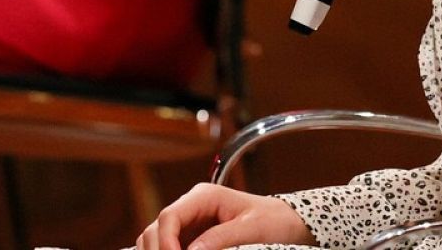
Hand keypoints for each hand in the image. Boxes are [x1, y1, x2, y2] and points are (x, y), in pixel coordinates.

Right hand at [135, 184, 312, 249]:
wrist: (286, 223)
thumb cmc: (272, 220)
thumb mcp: (251, 229)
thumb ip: (221, 238)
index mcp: (204, 196)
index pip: (169, 215)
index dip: (165, 240)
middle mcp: (191, 207)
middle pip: (156, 228)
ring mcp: (190, 223)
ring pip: (156, 238)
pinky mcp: (192, 239)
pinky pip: (169, 247)